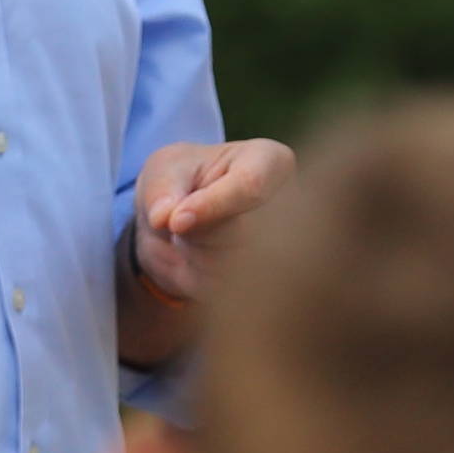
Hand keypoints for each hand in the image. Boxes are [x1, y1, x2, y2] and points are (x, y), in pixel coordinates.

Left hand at [124, 137, 296, 311]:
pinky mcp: (265, 283)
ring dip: (193, 255)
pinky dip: (196, 276)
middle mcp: (289, 207)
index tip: (175, 222)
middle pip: (237, 233)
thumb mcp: (166, 169)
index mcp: (272, 163)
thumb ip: (165, 188)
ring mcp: (283, 249)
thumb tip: (166, 217)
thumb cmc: (182, 179)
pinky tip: (199, 256)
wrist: (184, 220)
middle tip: (178, 218)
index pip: (251, 186)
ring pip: (227, 266)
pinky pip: (220, 289)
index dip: (211, 206)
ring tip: (192, 233)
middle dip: (196, 233)